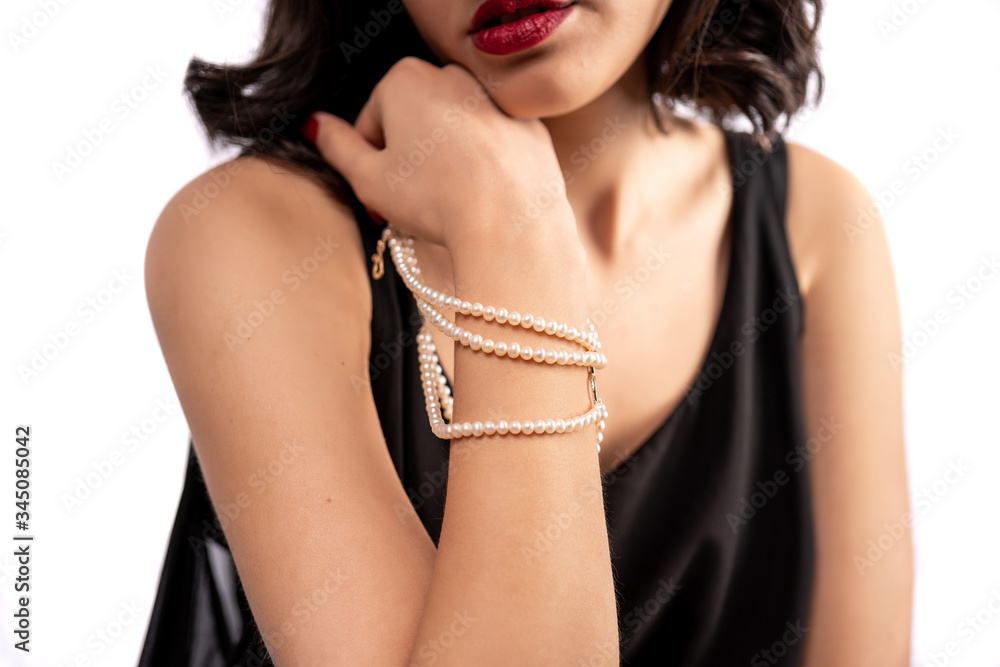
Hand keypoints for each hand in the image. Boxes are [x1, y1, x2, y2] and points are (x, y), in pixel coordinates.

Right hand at [306, 57, 574, 251]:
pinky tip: (483, 200)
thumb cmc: (435, 199)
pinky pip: (493, 148)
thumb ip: (336, 146)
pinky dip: (484, 169)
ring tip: (447, 206)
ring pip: (454, 135)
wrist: (511, 223)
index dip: (372, 167)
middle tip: (412, 206)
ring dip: (444, 164)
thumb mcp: (368, 179)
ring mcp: (495, 99)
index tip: (383, 197)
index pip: (372, 124)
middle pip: (414, 124)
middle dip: (408, 162)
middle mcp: (453, 76)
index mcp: (406, 78)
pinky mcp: (528, 127)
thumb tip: (315, 123)